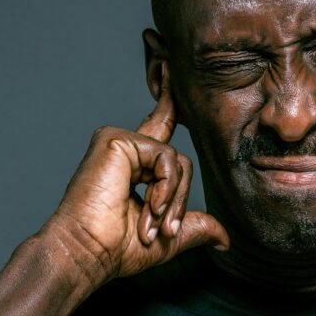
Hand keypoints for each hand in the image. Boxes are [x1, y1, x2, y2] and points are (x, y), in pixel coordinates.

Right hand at [40, 72, 228, 286]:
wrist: (89, 253)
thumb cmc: (119, 249)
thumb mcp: (170, 239)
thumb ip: (197, 228)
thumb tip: (226, 240)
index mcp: (135, 165)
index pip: (160, 124)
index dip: (169, 97)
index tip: (170, 63)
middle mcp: (127, 148)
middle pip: (179, 159)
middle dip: (177, 199)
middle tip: (163, 231)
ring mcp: (120, 142)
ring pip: (177, 162)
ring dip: (172, 199)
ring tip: (152, 224)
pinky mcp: (117, 140)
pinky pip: (166, 158)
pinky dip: (165, 187)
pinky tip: (149, 205)